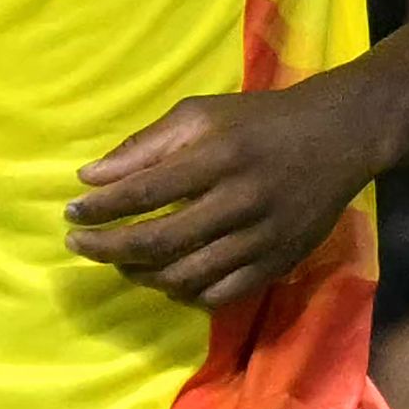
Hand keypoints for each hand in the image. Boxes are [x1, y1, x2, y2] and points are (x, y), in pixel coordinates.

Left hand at [66, 75, 386, 307]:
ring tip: (119, 261)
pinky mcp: (278, 262)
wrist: (339, 136)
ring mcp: (262, 238)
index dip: (100, 209)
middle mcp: (239, 200)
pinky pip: (220, 294)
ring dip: (141, 274)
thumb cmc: (257, 120)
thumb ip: (146, 145)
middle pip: (159, 241)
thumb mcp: (200, 113)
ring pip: (186, 276)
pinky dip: (184, 293)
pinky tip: (164, 278)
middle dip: (108, 248)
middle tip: (79, 244)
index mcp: (217, 155)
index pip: (143, 192)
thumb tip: (90, 178)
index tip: (70, 213)